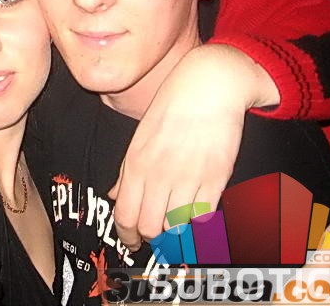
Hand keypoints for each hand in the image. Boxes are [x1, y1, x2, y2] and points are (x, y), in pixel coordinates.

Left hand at [109, 44, 274, 248]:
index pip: (124, 215)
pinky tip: (196, 216)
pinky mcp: (215, 179)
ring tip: (177, 227)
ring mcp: (187, 178)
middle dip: (150, 239)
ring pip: (176, 228)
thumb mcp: (140, 138)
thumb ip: (127, 171)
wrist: (206, 87)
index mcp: (136, 164)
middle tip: (156, 238)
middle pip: (149, 228)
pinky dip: (198, 223)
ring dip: (176, 233)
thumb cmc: (171, 108)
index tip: (132, 242)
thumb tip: (114, 195)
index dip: (127, 236)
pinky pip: (203, 216)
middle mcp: (159, 175)